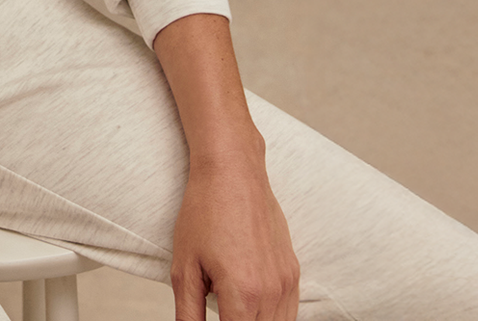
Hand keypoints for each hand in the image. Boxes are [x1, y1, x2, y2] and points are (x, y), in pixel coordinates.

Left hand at [170, 149, 299, 320]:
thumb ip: (188, 314)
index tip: (215, 319)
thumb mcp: (184, 267)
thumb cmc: (205, 211)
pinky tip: (250, 302)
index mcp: (243, 295)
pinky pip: (289, 312)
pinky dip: (272, 316)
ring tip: (232, 305)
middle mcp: (272, 293)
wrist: (232, 171)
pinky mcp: (293, 272)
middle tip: (221, 310)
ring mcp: (287, 283)